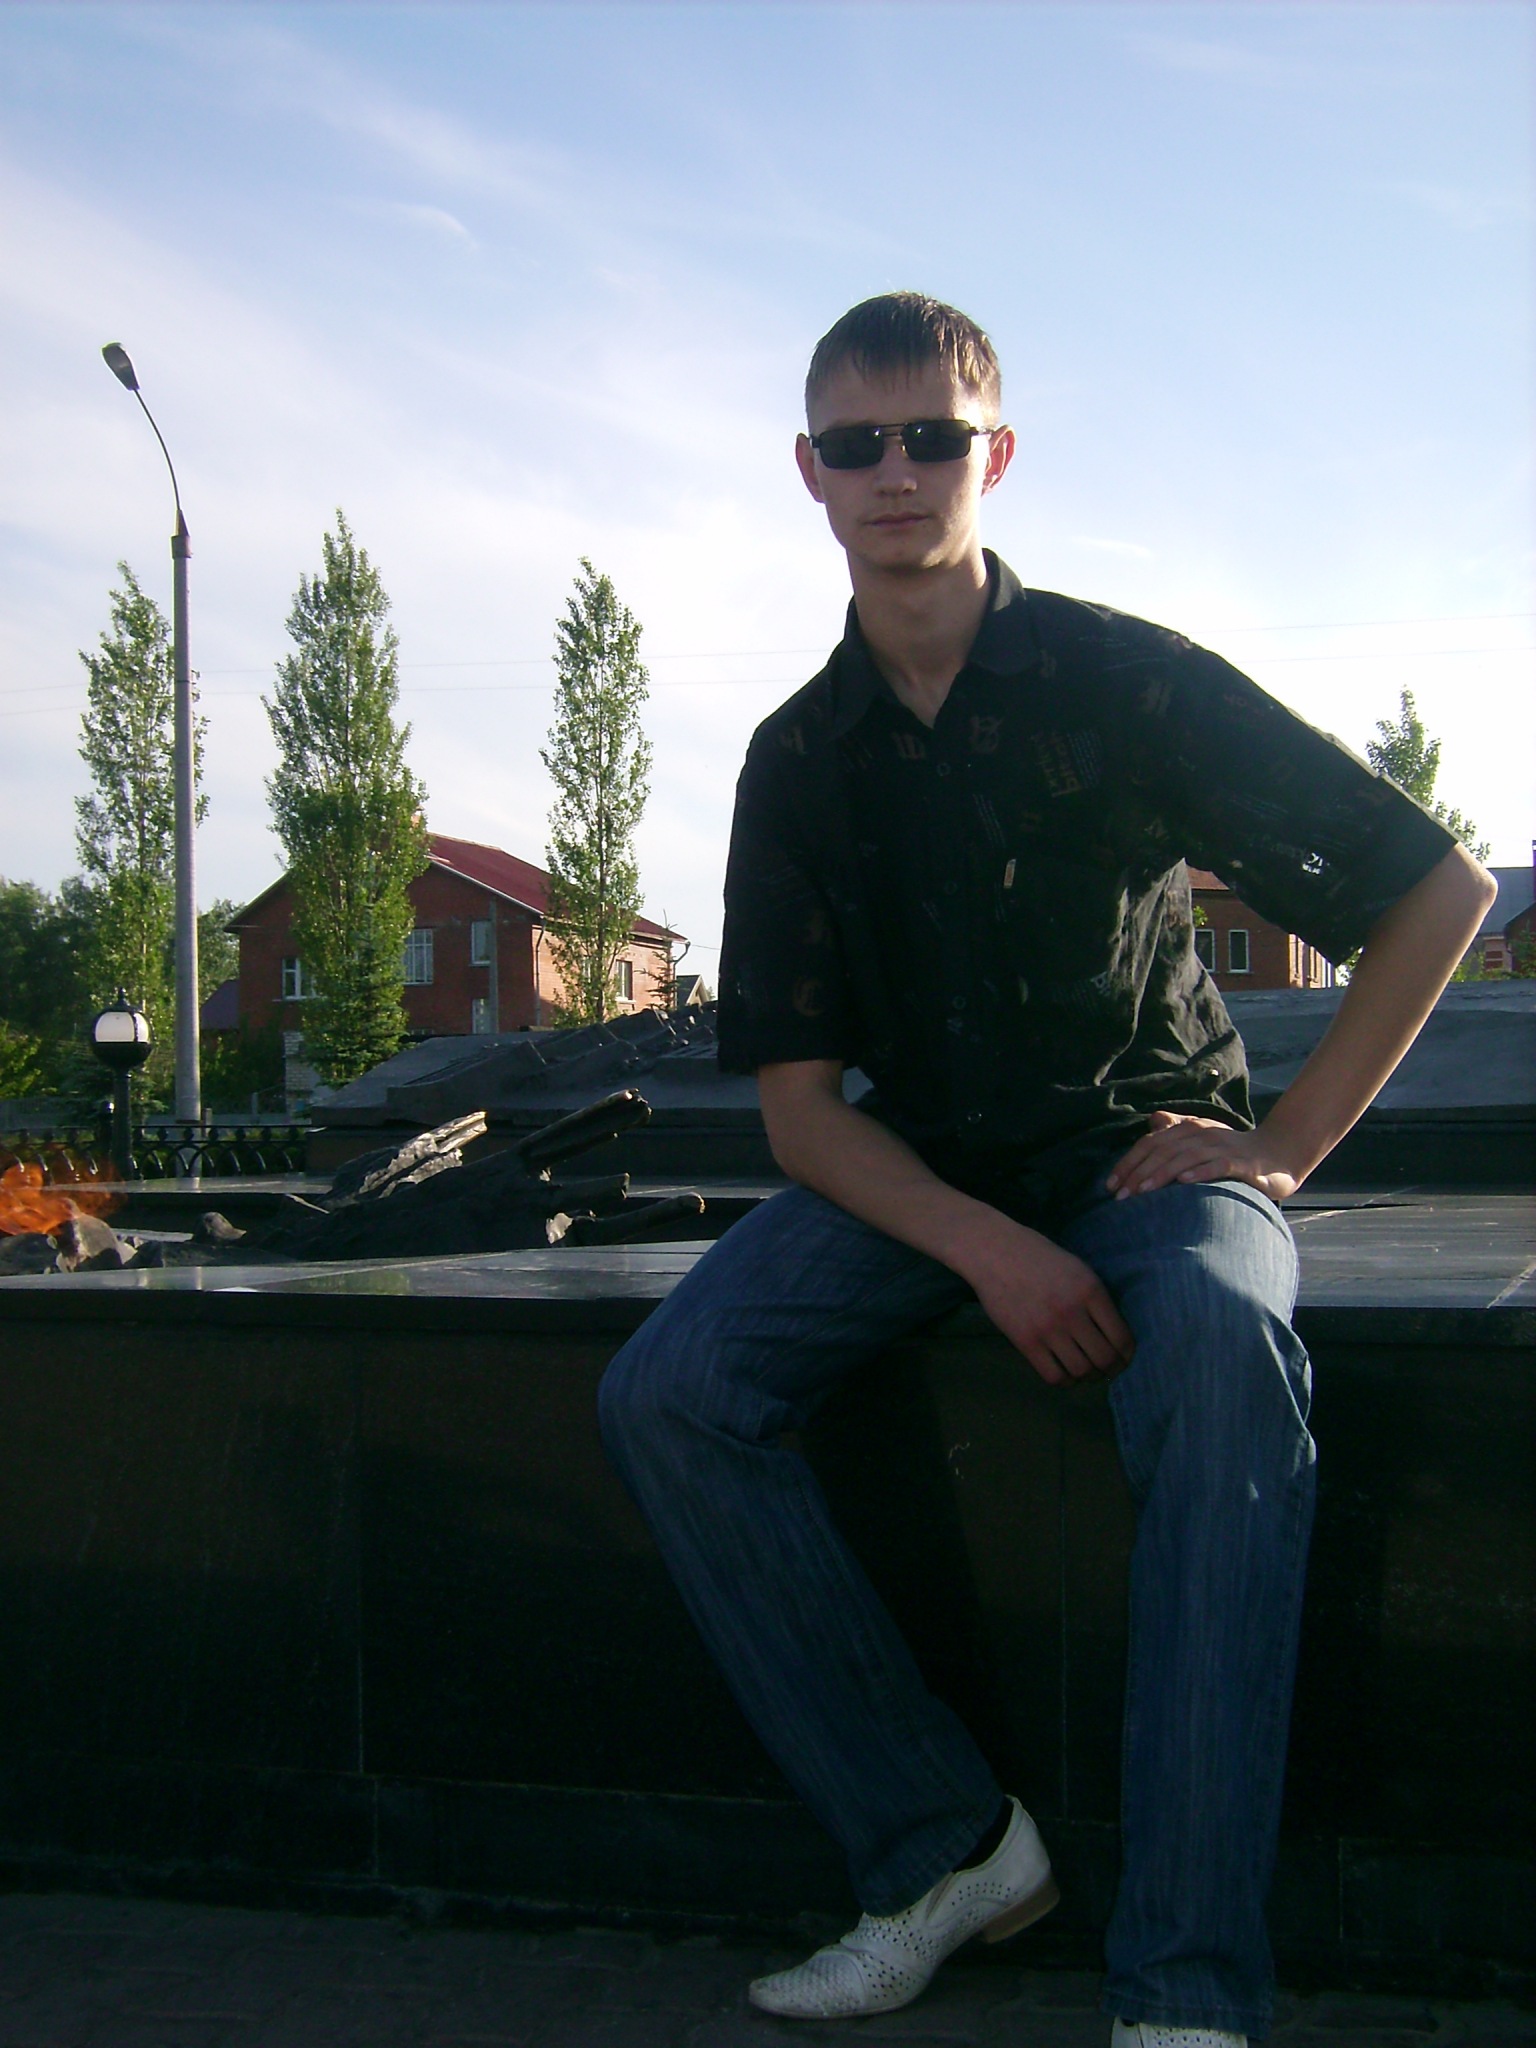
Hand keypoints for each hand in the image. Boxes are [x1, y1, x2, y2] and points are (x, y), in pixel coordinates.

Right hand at [958, 1214, 1134, 1387]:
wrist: (995, 1252)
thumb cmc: (1039, 1257)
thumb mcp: (1078, 1269)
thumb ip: (1096, 1299)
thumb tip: (1113, 1333)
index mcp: (1091, 1290)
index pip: (1121, 1337)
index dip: (1127, 1354)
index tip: (1124, 1358)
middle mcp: (1072, 1312)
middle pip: (1104, 1358)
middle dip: (1112, 1370)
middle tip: (1109, 1370)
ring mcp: (1048, 1328)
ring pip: (1081, 1370)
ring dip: (1089, 1377)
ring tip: (1087, 1373)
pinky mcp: (1025, 1342)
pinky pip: (1053, 1375)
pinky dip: (1065, 1381)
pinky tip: (1065, 1373)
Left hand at [1106, 1112, 1301, 1202]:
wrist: (1279, 1153)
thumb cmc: (1233, 1152)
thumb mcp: (1202, 1140)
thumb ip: (1177, 1133)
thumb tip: (1152, 1122)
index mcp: (1189, 1129)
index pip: (1151, 1143)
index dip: (1129, 1162)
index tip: (1111, 1185)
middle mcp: (1203, 1135)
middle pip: (1163, 1150)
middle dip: (1139, 1172)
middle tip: (1121, 1196)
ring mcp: (1223, 1148)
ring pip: (1186, 1157)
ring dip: (1162, 1174)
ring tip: (1143, 1191)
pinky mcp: (1242, 1163)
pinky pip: (1218, 1166)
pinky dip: (1200, 1172)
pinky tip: (1184, 1183)